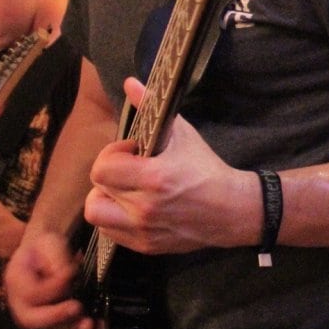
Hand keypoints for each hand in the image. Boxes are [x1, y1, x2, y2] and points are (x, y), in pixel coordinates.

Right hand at [4, 229, 92, 328]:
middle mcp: (18, 300)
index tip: (72, 273)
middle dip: (57, 318)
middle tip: (78, 309)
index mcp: (16, 278)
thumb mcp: (50, 242)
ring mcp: (31, 312)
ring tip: (91, 325)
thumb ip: (57, 259)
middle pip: (31, 319)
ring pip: (47, 328)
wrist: (44, 251)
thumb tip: (68, 276)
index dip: (54, 287)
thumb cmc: (46, 245)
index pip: (32, 292)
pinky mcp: (46, 319)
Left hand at [85, 77, 255, 254]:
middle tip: (129, 170)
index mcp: (154, 178)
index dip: (112, 155)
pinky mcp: (146, 246)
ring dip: (106, 200)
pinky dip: (116, 218)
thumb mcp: (182, 133)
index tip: (131, 152)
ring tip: (125, 191)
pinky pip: (111, 233)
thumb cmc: (206, 168)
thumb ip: (151, 106)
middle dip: (110, 175)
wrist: (232, 209)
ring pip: (97, 215)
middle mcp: (144, 208)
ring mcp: (144, 231)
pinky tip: (133, 207)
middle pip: (97, 190)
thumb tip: (129, 82)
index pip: (102, 169)